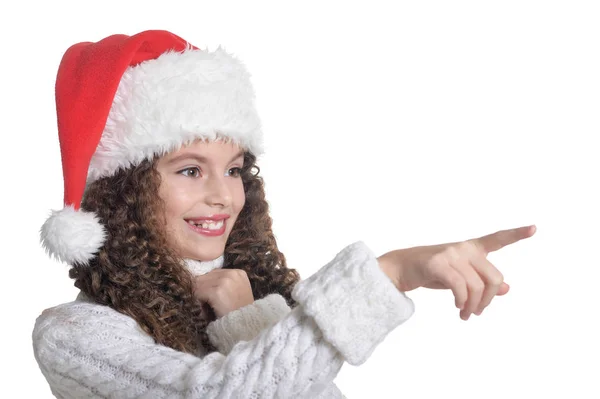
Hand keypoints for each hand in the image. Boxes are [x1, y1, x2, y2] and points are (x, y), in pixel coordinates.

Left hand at [192, 269, 254, 318]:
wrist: (245, 326)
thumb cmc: (239, 312)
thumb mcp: (236, 293)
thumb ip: (223, 284)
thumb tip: (201, 282)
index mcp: (238, 272)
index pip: (213, 273)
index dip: (209, 285)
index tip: (211, 297)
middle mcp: (232, 273)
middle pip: (205, 276)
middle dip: (203, 289)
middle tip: (207, 304)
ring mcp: (225, 281)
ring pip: (200, 283)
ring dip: (200, 295)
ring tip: (207, 307)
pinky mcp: (217, 291)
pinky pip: (198, 292)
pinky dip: (199, 301)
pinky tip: (204, 310)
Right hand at [377, 225, 535, 319]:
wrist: (399, 268)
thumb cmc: (430, 272)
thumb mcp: (458, 276)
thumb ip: (481, 280)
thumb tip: (507, 289)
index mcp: (470, 248)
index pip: (496, 239)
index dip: (516, 234)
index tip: (535, 228)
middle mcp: (463, 248)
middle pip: (494, 278)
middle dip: (488, 300)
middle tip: (477, 312)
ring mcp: (451, 254)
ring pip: (477, 287)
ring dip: (473, 307)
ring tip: (465, 314)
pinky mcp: (438, 263)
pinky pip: (460, 288)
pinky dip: (462, 302)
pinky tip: (458, 307)